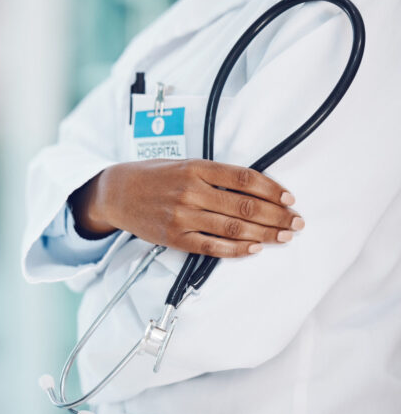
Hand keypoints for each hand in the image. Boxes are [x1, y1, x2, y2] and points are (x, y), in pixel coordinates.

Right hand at [69, 159, 303, 257]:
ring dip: (265, 234)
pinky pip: (212, 247)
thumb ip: (214, 174)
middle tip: (297, 222)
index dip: (272, 188)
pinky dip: (237, 250)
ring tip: (285, 236)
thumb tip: (254, 188)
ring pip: (233, 228)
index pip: (244, 178)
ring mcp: (182, 216)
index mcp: (196, 167)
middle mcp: (191, 191)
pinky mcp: (175, 238)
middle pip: (245, 206)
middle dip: (277, 216)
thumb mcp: (183, 163)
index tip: (290, 198)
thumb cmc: (153, 176)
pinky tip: (255, 249)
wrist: (117, 193)